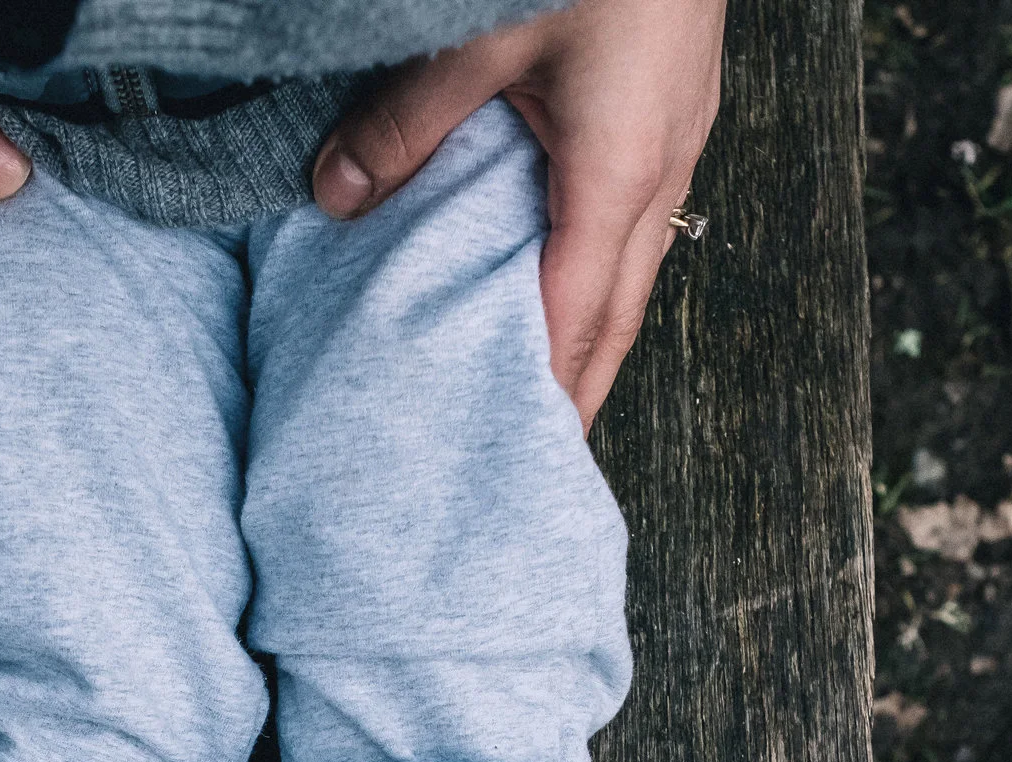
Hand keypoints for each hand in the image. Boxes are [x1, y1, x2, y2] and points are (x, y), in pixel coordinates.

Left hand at [310, 0, 726, 426]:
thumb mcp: (480, 29)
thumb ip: (406, 120)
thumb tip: (333, 199)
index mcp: (618, 174)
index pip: (573, 321)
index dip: (539, 396)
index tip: (503, 463)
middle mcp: (661, 172)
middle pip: (616, 318)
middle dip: (573, 395)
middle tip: (525, 467)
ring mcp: (678, 140)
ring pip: (632, 272)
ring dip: (587, 336)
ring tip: (536, 396)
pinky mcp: (674, 108)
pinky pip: (635, 222)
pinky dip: (595, 273)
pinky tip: (555, 279)